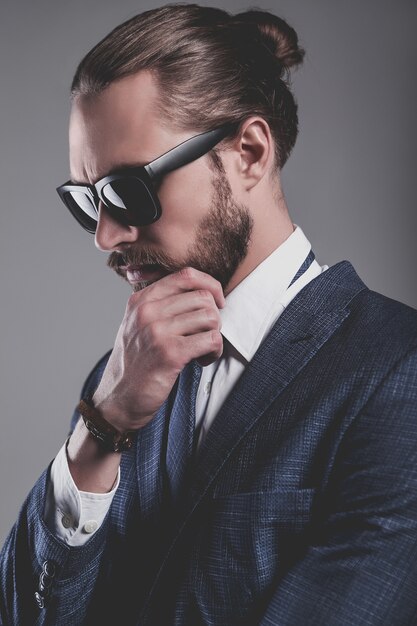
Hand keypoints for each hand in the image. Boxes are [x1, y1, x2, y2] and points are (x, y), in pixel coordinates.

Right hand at [91, 267, 224, 430]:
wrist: (118, 399)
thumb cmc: (135, 363)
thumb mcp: (138, 325)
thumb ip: (161, 305)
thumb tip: (201, 290)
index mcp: (141, 300)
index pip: (186, 275)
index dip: (210, 285)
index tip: (218, 302)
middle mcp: (147, 311)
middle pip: (203, 297)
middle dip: (214, 317)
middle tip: (206, 335)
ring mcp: (158, 331)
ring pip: (210, 317)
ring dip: (215, 335)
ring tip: (204, 350)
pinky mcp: (170, 353)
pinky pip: (211, 340)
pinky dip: (215, 351)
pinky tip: (203, 360)